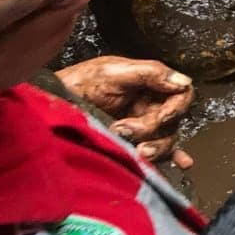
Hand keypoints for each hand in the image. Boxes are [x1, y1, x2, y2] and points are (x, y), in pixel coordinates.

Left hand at [55, 57, 194, 168]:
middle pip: (174, 121)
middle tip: (125, 131)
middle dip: (152, 129)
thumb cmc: (78, 83)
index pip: (181, 95)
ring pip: (167, 139)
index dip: (176, 107)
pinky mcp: (132, 144)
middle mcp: (150, 105)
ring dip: (157, 148)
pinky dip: (172, 158)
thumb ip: (149, 73)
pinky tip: (181, 164)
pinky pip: (159, 152)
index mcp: (150, 85)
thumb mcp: (113, 71)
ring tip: (137, 152)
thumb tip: (183, 82)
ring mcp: (142, 126)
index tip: (160, 116)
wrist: (51, 102)